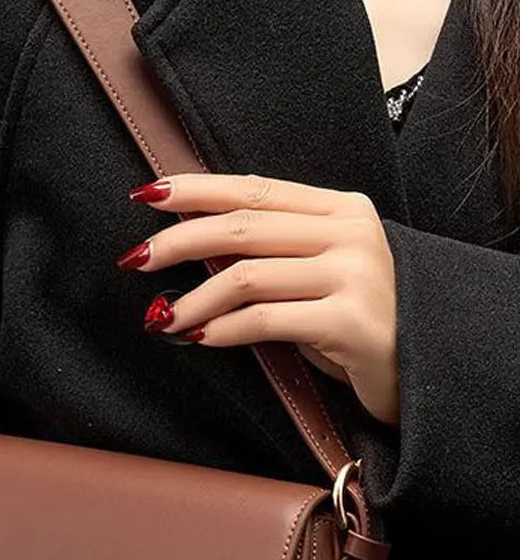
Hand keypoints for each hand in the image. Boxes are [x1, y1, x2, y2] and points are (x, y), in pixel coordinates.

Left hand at [118, 173, 399, 425]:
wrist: (424, 370)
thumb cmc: (359, 321)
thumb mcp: (320, 271)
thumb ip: (273, 249)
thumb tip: (188, 246)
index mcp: (342, 209)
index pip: (255, 189)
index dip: (197, 189)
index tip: (147, 193)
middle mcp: (351, 233)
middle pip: (242, 227)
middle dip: (178, 241)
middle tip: (135, 258)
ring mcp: (355, 274)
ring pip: (247, 276)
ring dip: (193, 298)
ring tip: (162, 317)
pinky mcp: (350, 321)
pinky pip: (266, 320)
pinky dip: (224, 329)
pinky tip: (200, 336)